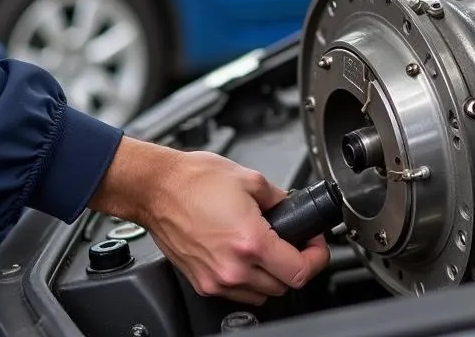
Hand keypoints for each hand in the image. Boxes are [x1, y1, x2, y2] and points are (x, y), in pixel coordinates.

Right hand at [90, 137, 329, 304]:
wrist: (157, 189)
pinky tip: (244, 256)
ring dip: (272, 276)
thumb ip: (278, 197)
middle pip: (283, 287)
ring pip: (260, 295)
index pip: (300, 271)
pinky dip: (247, 280)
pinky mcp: (201, 283)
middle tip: (295, 244)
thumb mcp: (249, 179)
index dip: (317, 258)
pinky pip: (236, 293)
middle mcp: (234, 268)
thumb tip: (290, 207)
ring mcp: (216, 280)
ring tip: (269, 249)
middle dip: (295, 265)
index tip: (315, 246)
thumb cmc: (194, 180)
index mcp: (251, 242)